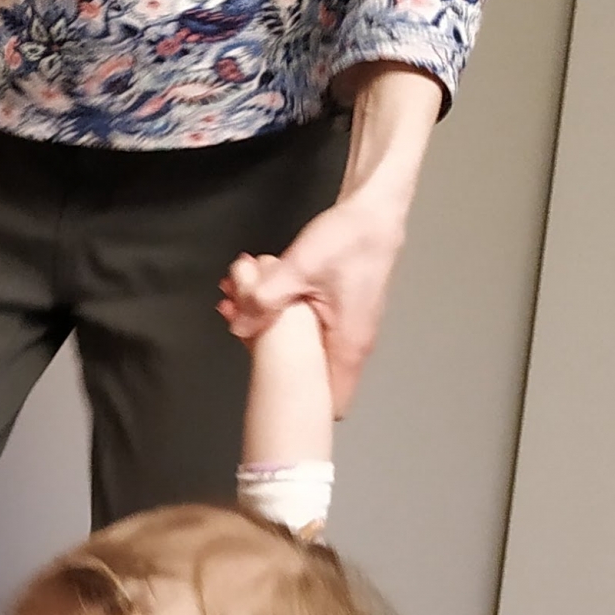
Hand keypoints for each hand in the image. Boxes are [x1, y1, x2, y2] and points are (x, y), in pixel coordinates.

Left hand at [215, 198, 407, 415]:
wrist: (376, 210)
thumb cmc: (350, 238)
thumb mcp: (298, 268)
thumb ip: (265, 300)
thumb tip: (239, 326)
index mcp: (348, 346)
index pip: (329, 404)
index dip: (297, 403)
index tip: (268, 387)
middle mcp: (353, 346)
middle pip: (311, 378)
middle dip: (273, 363)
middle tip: (241, 333)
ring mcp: (350, 331)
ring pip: (308, 352)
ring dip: (274, 338)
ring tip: (241, 310)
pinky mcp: (343, 315)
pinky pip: (311, 332)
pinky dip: (285, 322)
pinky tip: (261, 298)